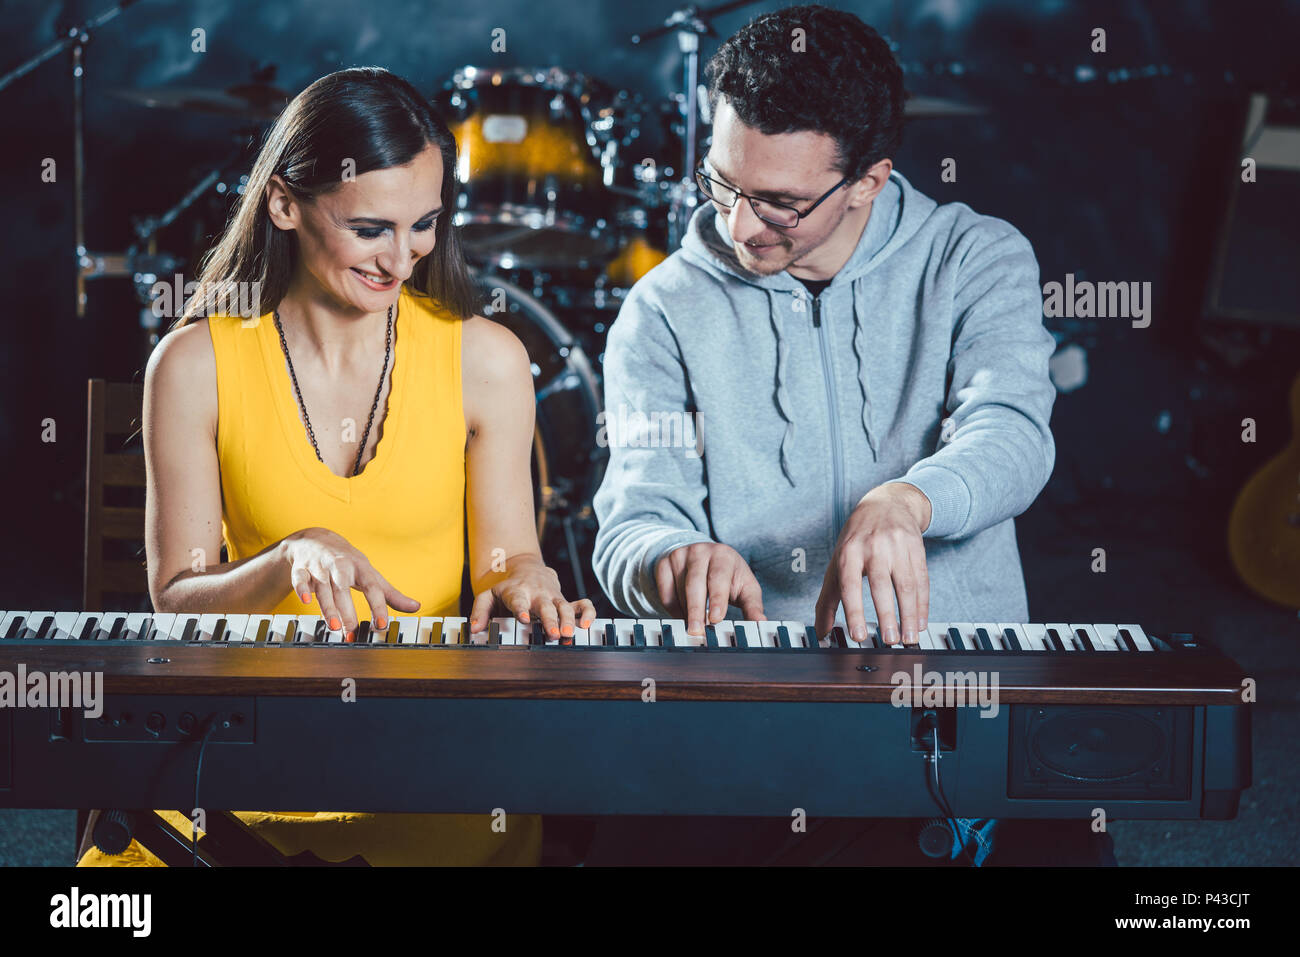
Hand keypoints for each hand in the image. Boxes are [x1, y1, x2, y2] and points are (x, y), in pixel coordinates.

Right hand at [281, 527, 421, 636]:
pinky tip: (305, 601)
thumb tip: (416, 607)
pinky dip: (301, 588)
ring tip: (334, 627)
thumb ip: (390, 593)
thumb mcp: (369, 574)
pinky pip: (300, 578)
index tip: (382, 625)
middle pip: (344, 588)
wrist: (315, 540)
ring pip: (322, 587)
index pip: (372, 587)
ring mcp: (319, 566)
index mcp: (361, 567)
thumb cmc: (347, 561)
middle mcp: (340, 565)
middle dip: (348, 611)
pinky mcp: (301, 569)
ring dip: (328, 607)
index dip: (378, 606)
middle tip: (352, 633)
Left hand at [469, 554, 595, 638]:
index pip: (518, 600)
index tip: (524, 619)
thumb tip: (474, 629)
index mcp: (517, 592)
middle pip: (545, 606)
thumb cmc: (506, 588)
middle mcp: (537, 594)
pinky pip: (583, 604)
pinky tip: (587, 625)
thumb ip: (480, 611)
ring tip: (568, 635)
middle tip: (554, 634)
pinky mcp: (565, 600)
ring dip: (568, 620)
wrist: (525, 568)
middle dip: (550, 620)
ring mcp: (553, 596)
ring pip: (564, 606)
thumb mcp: (488, 595)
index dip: (521, 609)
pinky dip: (588, 612)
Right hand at [655, 542, 764, 635]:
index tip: (716, 618)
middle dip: (696, 609)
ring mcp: (680, 555)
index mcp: (724, 555)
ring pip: (679, 588)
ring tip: (695, 626)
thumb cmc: (729, 576)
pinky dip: (671, 606)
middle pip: (695, 583)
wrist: (705, 556)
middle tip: (697, 630)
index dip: (717, 598)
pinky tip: (682, 615)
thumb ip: (753, 606)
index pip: (719, 577)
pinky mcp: (664, 563)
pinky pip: (664, 589)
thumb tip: (761, 623)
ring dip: (685, 611)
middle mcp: (700, 551)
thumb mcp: (745, 587)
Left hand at [814, 483, 930, 644]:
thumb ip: (827, 600)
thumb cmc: (856, 540)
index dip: (854, 611)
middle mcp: (873, 548)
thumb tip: (820, 632)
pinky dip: (922, 604)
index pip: (850, 585)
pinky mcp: (917, 548)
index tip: (859, 636)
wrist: (885, 504)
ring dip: (909, 614)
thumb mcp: (837, 563)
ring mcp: (897, 547)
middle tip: (889, 641)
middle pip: (881, 585)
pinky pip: (922, 580)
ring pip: (906, 584)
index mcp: (849, 553)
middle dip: (887, 615)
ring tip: (908, 638)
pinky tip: (920, 622)